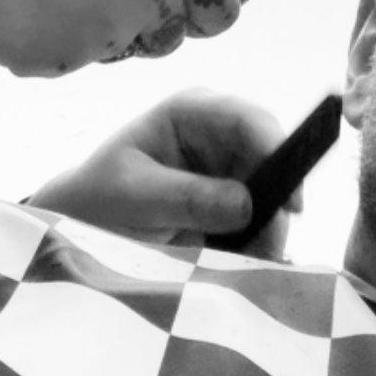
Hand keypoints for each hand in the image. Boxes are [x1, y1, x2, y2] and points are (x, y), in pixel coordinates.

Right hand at [0, 0, 240, 76]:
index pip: (221, 4)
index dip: (205, 4)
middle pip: (170, 36)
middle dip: (143, 18)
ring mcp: (104, 34)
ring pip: (116, 49)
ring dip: (94, 28)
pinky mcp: (59, 63)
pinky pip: (66, 61)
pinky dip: (48, 41)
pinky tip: (16, 0)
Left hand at [26, 87, 300, 255]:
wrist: (85, 224)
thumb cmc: (100, 195)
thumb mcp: (135, 195)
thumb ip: (187, 197)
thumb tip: (246, 204)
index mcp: (190, 113)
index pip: (245, 119)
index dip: (275, 150)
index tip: (290, 199)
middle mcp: (217, 134)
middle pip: (269, 158)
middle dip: (276, 201)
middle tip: (272, 247)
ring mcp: (227, 168)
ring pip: (272, 193)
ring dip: (271, 228)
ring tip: (256, 262)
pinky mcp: (232, 202)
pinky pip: (262, 219)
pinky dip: (260, 241)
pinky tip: (248, 262)